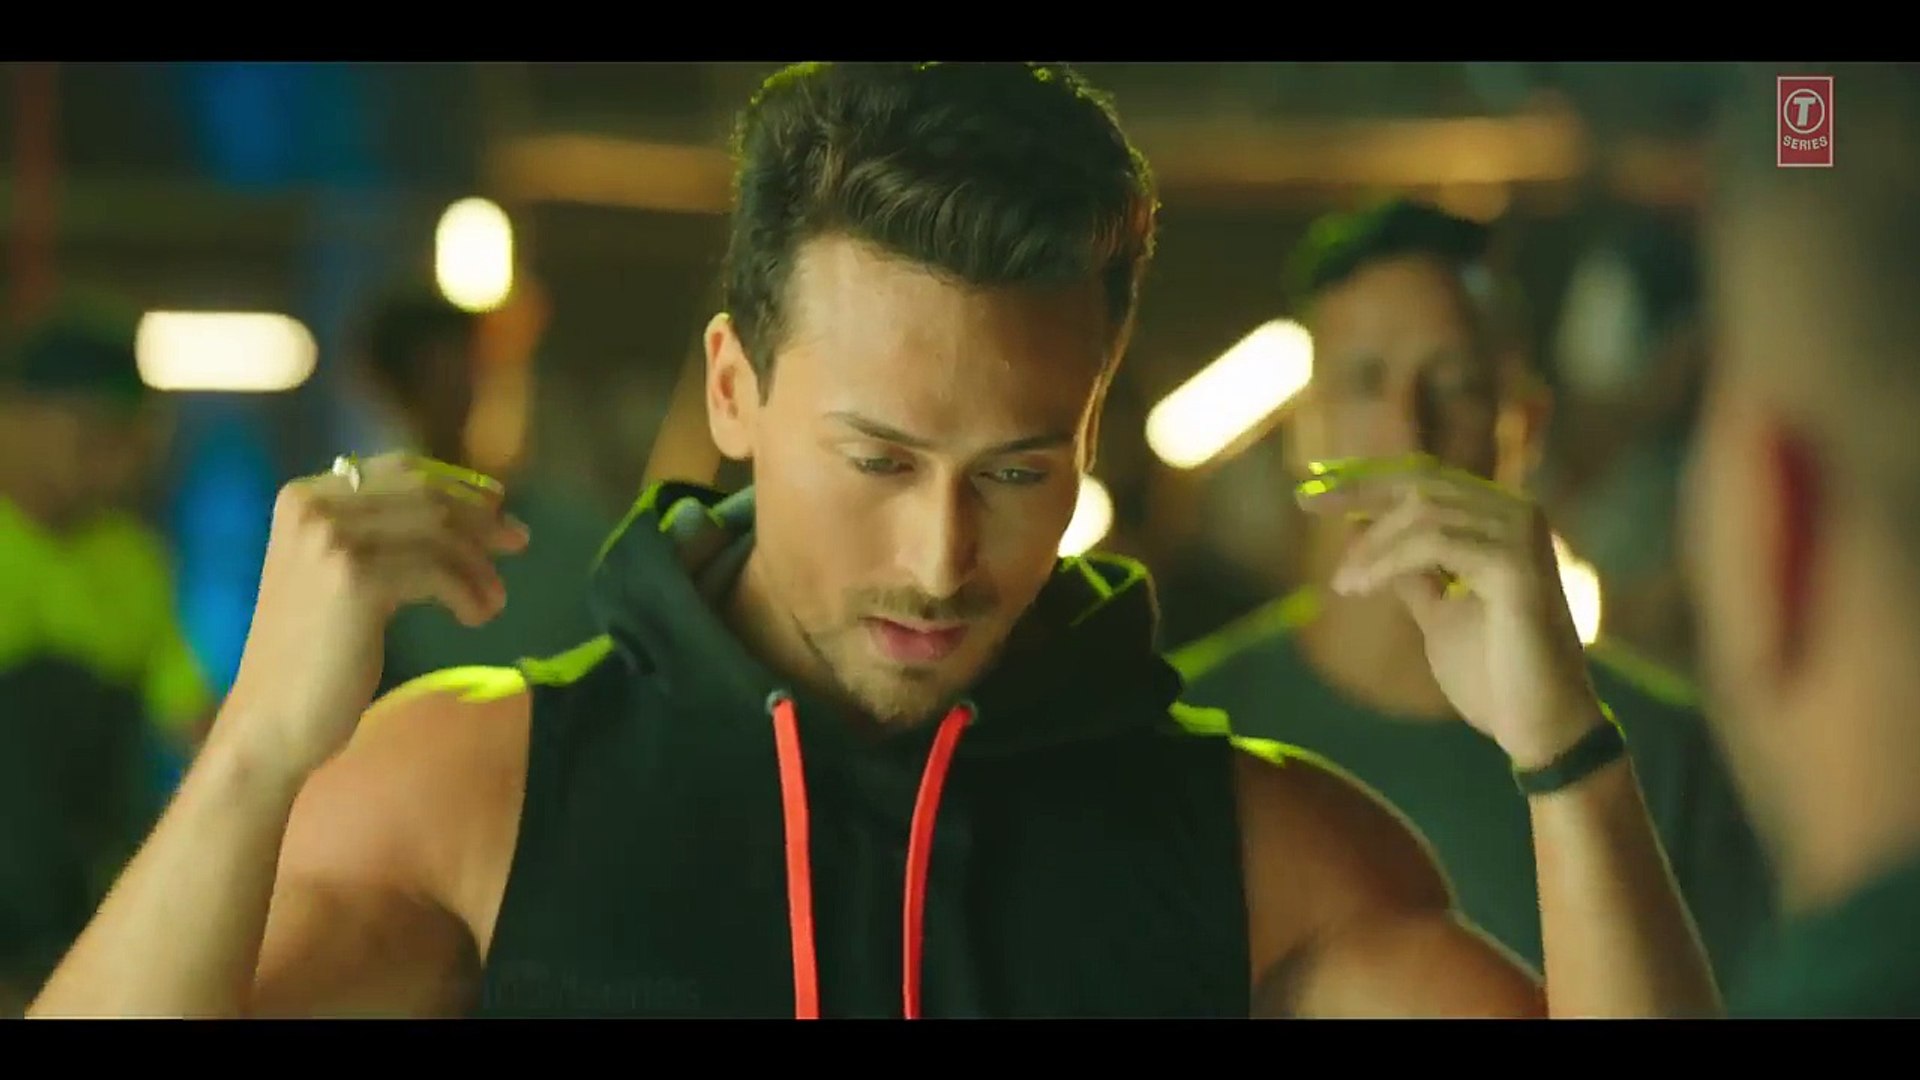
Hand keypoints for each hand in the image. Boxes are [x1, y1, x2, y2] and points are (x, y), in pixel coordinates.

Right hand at [214, 453, 529, 783]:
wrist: (270, 719)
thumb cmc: (312, 654)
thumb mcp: (337, 574)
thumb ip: (379, 533)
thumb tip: (467, 506)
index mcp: (304, 496)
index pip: (401, 470)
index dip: (458, 485)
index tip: (497, 506)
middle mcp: (313, 506)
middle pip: (425, 495)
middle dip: (480, 518)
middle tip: (518, 541)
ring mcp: (330, 539)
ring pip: (437, 531)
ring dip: (478, 565)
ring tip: (495, 598)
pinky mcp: (354, 578)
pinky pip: (437, 571)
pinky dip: (468, 593)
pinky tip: (477, 617)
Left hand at [1296, 455, 1602, 767]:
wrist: (1538, 728)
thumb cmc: (1495, 677)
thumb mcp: (1440, 615)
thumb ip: (1414, 575)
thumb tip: (1367, 540)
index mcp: (1502, 521)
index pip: (1425, 482)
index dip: (1365, 482)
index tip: (1310, 493)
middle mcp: (1518, 515)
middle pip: (1420, 485)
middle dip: (1356, 493)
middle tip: (1305, 506)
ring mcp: (1521, 536)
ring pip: (1422, 513)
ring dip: (1371, 546)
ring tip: (1344, 583)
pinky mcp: (1515, 565)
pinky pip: (1433, 543)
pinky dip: (1388, 561)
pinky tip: (1361, 587)